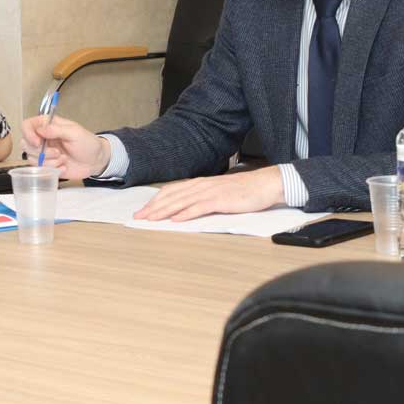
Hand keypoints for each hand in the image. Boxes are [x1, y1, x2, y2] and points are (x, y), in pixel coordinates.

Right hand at [19, 114, 109, 180]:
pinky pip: (39, 169)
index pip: (27, 125)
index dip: (28, 134)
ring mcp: (43, 152)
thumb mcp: (75, 133)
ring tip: (63, 159)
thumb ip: (56, 130)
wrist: (95, 161)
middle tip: (58, 153)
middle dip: (42, 152)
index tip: (38, 142)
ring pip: (31, 157)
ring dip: (48, 161)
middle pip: (25, 143)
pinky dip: (52, 169)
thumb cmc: (87, 143)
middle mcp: (42, 138)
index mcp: (48, 125)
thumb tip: (40, 129)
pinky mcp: (46, 165)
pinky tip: (64, 166)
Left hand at [133, 167, 284, 221]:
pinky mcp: (221, 200)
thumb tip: (186, 207)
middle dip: (153, 207)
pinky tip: (176, 219)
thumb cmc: (244, 191)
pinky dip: (186, 214)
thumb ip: (202, 197)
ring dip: (164, 211)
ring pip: (182, 202)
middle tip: (138, 217)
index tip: (143, 210)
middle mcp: (202, 186)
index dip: (155, 200)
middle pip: (172, 196)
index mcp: (200, 184)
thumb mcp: (218, 192)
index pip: (172, 191)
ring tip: (151, 219)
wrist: (265, 185)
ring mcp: (211, 192)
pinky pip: (200, 207)